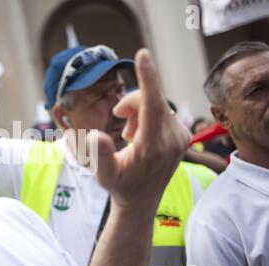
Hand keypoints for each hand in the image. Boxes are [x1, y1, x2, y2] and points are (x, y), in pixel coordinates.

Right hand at [90, 49, 189, 208]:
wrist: (141, 201)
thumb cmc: (120, 185)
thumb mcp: (103, 174)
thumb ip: (99, 154)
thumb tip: (93, 135)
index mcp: (153, 147)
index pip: (152, 105)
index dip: (146, 78)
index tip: (142, 55)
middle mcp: (172, 139)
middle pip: (150, 100)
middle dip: (130, 104)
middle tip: (117, 119)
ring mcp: (180, 136)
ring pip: (156, 103)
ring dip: (137, 111)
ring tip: (129, 135)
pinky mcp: (182, 134)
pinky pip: (162, 110)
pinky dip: (146, 114)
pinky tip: (139, 134)